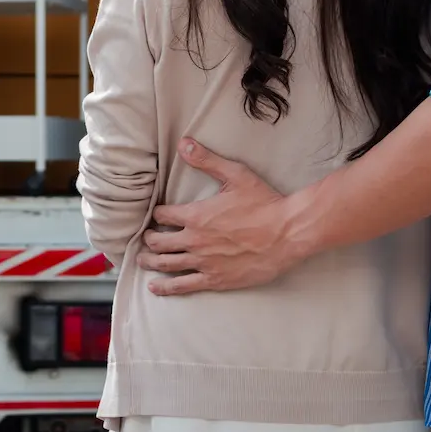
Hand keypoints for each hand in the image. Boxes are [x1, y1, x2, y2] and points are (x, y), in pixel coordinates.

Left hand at [139, 139, 301, 295]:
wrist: (288, 233)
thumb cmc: (264, 203)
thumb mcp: (235, 175)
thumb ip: (207, 160)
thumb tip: (184, 143)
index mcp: (196, 215)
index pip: (163, 214)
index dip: (157, 213)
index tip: (158, 214)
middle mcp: (194, 240)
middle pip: (159, 241)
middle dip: (150, 238)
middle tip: (147, 237)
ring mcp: (203, 262)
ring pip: (166, 264)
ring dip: (150, 261)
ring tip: (142, 260)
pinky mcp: (216, 279)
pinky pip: (184, 286)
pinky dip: (166, 287)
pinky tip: (155, 287)